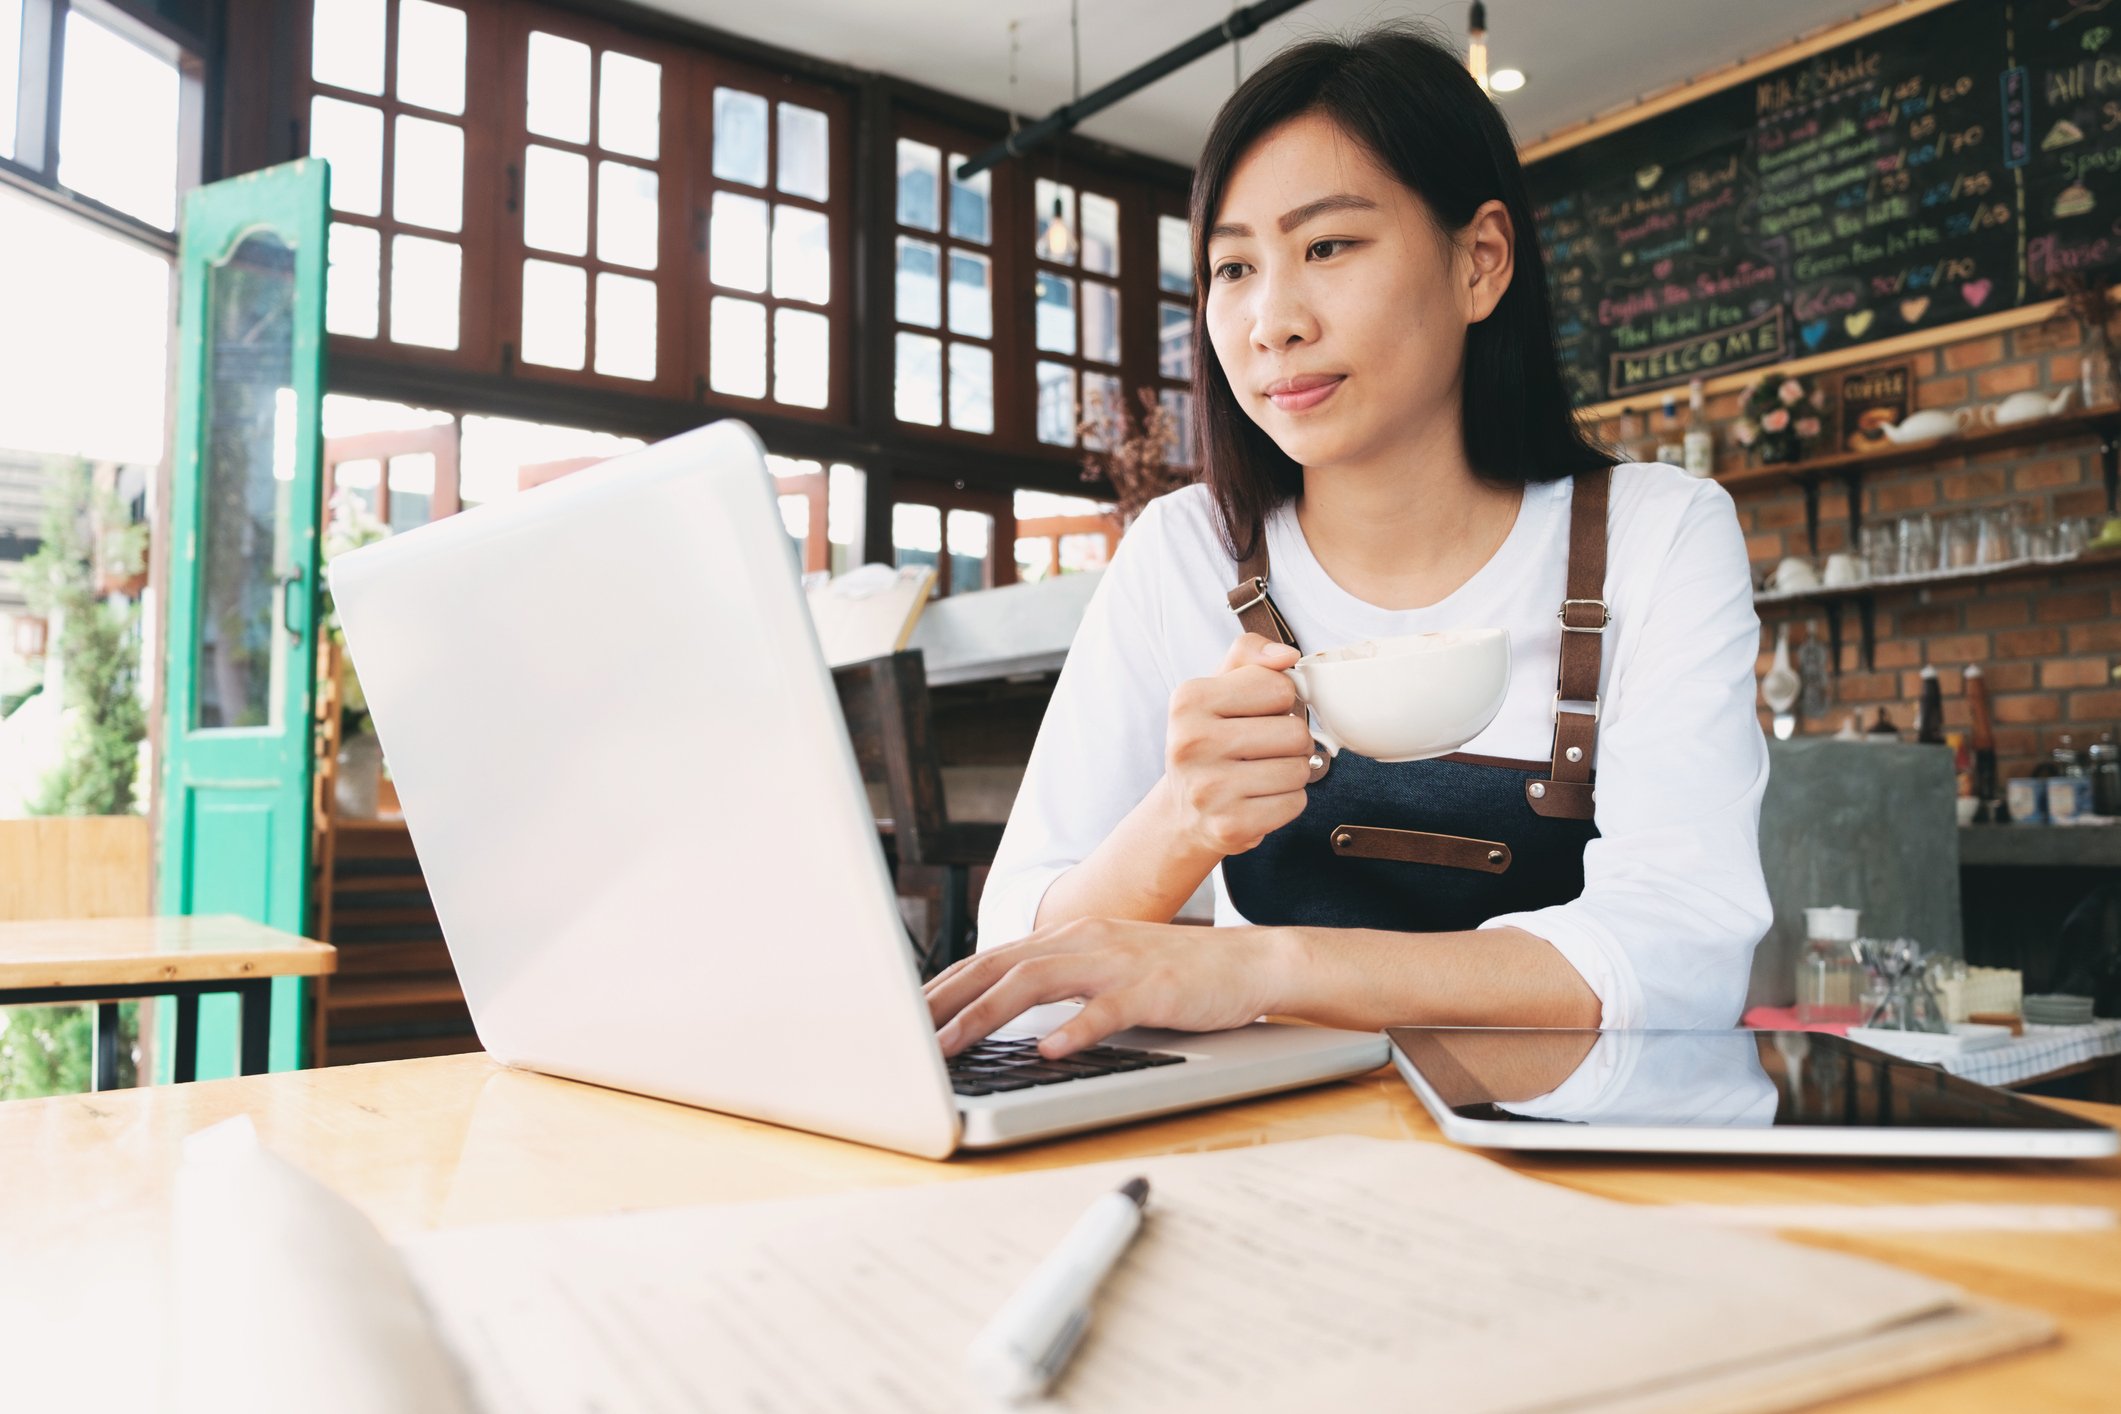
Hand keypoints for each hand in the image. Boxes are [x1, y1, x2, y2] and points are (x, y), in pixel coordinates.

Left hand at [924, 919, 1294, 1057]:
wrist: (1250, 963)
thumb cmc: (1174, 976)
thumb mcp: (1105, 971)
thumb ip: (1057, 985)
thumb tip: (999, 1014)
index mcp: (1067, 938)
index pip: (989, 960)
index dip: (941, 987)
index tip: (902, 1017)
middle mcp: (1083, 942)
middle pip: (998, 967)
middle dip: (944, 1002)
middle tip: (903, 1036)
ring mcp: (1117, 963)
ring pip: (1036, 983)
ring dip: (986, 1016)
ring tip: (950, 1047)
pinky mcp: (1153, 990)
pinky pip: (1105, 1010)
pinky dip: (1072, 1029)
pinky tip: (1046, 1053)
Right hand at [1162, 633, 1314, 858]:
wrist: (1183, 813)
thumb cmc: (1209, 743)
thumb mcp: (1216, 690)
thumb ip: (1249, 655)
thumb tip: (1287, 655)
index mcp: (1188, 700)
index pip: (1278, 687)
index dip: (1280, 700)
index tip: (1257, 714)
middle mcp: (1191, 743)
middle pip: (1294, 731)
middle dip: (1289, 740)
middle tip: (1262, 749)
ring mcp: (1208, 789)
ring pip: (1298, 769)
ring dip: (1291, 771)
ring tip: (1260, 773)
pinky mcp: (1230, 826)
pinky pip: (1295, 803)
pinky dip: (1286, 801)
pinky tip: (1259, 798)